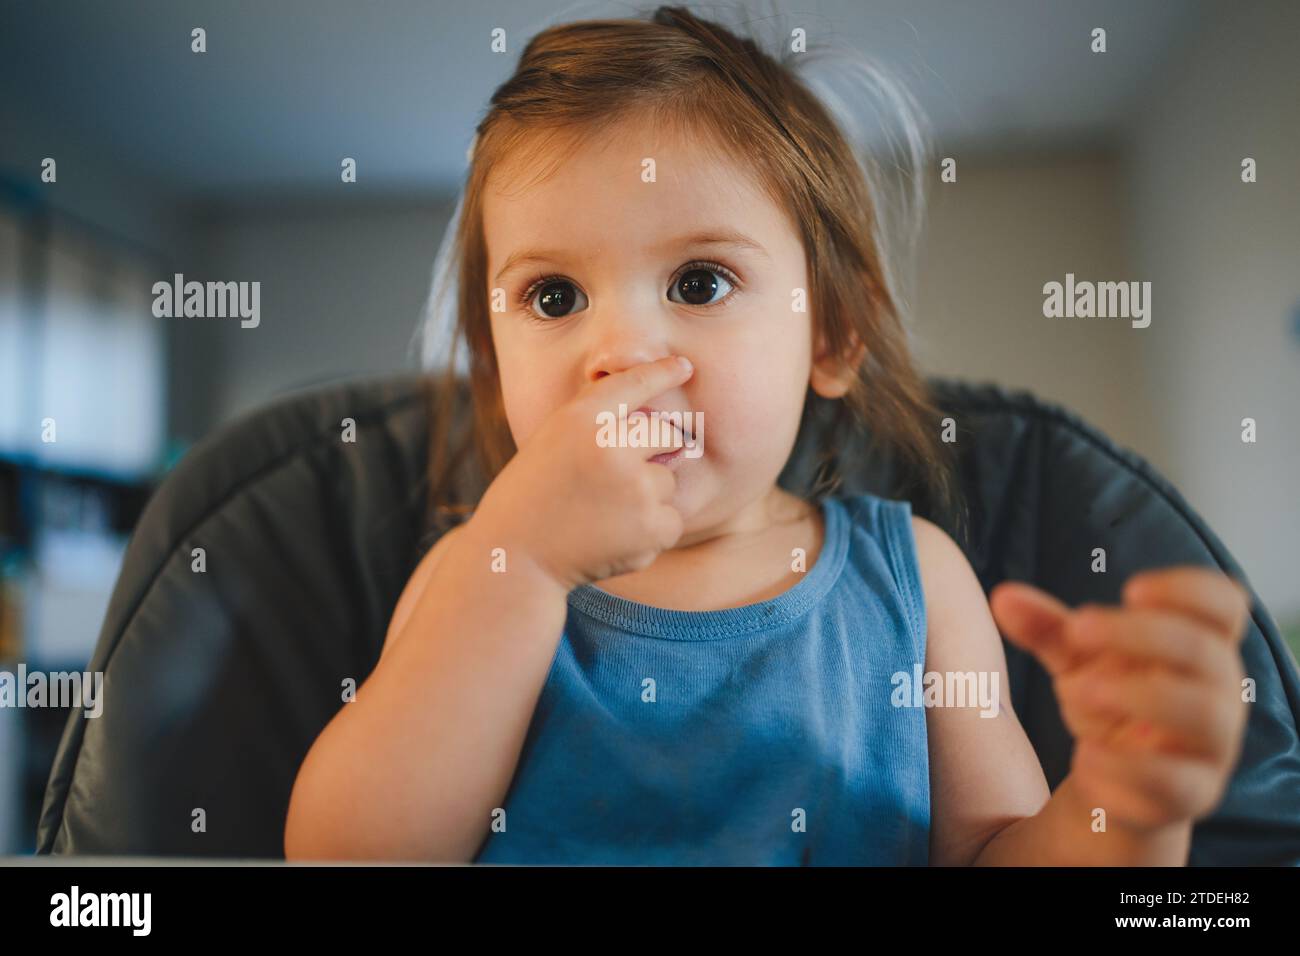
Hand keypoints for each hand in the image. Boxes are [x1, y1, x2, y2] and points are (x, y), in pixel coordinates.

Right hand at [469, 355, 693, 590]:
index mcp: (582, 418)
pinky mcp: (652, 527)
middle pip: (666, 435)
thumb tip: (663, 428)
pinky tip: (614, 537)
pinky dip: (651, 531)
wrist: (515, 556)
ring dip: (647, 497)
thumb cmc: (533, 495)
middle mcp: (612, 446)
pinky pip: (672, 520)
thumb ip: (599, 424)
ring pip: (668, 481)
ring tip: (603, 514)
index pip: (635, 384)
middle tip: (609, 482)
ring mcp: (636, 487)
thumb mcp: (553, 439)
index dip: (663, 372)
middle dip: (650, 454)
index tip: (683, 366)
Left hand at [990, 567, 1250, 831]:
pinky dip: (1126, 769)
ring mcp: (1211, 745)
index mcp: (1199, 645)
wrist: (1116, 778)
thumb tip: (1003, 597)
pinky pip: (1176, 783)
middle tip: (1076, 630)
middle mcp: (1218, 691)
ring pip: (1203, 714)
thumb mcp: (1076, 658)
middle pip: (1205, 651)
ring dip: (1137, 695)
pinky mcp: (1193, 794)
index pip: (1224, 603)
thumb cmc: (1109, 698)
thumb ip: (1045, 627)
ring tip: (1075, 691)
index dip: (1186, 589)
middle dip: (1138, 634)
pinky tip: (1084, 757)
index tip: (1129, 590)